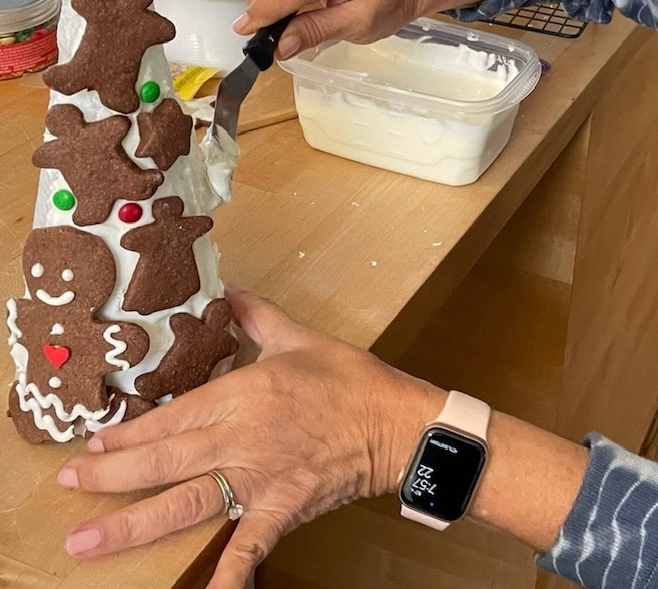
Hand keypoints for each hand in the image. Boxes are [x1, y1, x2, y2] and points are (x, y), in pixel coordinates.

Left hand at [57, 286, 443, 588]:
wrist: (396, 422)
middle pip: (162, 462)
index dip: (126, 433)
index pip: (169, 417)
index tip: (93, 443)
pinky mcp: (282, 507)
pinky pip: (249, 546)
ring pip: (184, 503)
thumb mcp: (300, 338)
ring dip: (132, 524)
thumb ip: (256, 316)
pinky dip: (227, 575)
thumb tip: (229, 289)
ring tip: (86, 542)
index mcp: (242, 393)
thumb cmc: (350, 379)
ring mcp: (259, 477)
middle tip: (69, 486)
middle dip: (109, 476)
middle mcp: (240, 437)